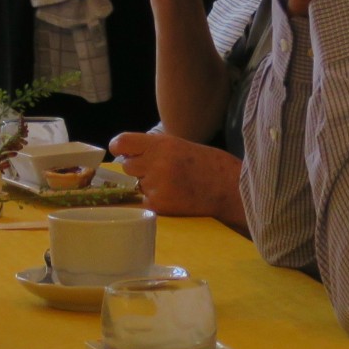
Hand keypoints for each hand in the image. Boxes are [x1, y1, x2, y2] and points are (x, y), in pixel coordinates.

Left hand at [107, 130, 246, 231]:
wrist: (228, 187)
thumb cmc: (205, 163)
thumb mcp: (177, 144)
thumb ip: (151, 148)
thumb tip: (125, 155)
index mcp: (159, 144)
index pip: (122, 143)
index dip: (119, 148)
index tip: (122, 152)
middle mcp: (155, 163)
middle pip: (127, 167)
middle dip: (138, 170)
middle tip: (159, 172)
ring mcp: (156, 185)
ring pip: (137, 186)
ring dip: (148, 186)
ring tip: (171, 185)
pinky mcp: (160, 205)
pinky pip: (144, 202)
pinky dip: (155, 201)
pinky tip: (173, 197)